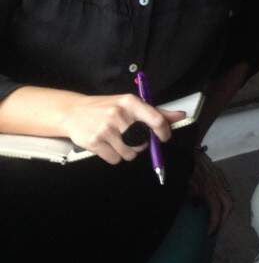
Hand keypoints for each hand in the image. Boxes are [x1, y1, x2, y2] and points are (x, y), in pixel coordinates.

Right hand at [59, 94, 182, 164]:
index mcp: (131, 102)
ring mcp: (105, 129)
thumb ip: (156, 112)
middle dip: (140, 144)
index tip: (164, 137)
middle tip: (131, 137)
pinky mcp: (94, 142)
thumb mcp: (131, 104)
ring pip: (129, 153)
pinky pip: (115, 159)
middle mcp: (118, 114)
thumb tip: (180, 116)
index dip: (164, 132)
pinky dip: (114, 156)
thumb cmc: (107, 108)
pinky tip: (108, 145)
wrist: (73, 112)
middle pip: (142, 142)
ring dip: (127, 152)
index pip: (156, 119)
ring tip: (118, 141)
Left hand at [189, 147, 232, 231]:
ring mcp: (222, 181)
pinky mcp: (222, 177)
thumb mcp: (187, 186)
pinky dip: (225, 202)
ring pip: (230, 199)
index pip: (216, 211)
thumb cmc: (188, 171)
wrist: (193, 153)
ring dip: (226, 211)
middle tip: (216, 229)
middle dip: (223, 220)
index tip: (209, 234)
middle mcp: (219, 187)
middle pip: (228, 206)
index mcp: (210, 190)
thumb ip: (193, 197)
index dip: (214, 224)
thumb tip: (197, 207)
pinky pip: (227, 192)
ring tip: (218, 220)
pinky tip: (218, 206)